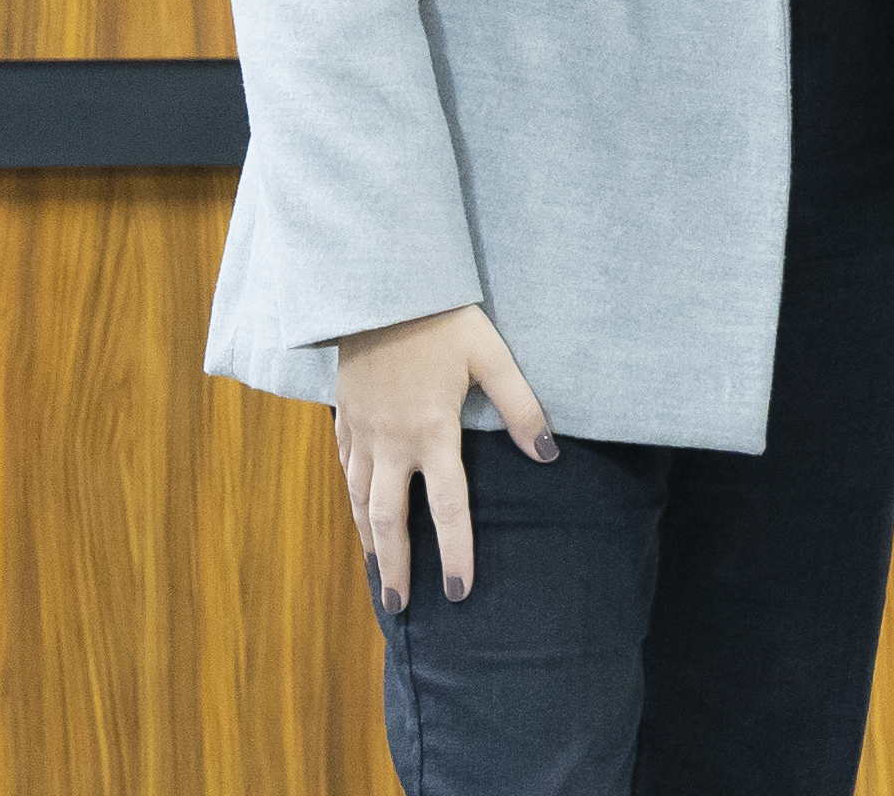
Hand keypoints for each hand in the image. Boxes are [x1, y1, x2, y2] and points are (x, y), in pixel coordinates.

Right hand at [334, 303, 553, 613]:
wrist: (379, 287)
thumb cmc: (443, 319)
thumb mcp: (492, 357)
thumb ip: (521, 407)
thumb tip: (549, 454)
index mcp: (432, 432)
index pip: (447, 508)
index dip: (455, 553)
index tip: (459, 592)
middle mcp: (392, 442)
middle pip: (390, 519)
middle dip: (396, 567)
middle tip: (400, 608)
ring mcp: (363, 431)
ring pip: (359, 500)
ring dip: (369, 542)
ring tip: (378, 574)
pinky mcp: (344, 416)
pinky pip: (344, 470)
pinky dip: (350, 500)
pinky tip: (356, 514)